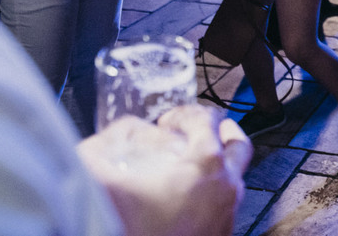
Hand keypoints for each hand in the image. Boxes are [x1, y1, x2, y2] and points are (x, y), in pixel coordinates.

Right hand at [78, 105, 251, 235]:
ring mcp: (227, 215)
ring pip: (235, 178)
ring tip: (187, 166)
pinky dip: (211, 193)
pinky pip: (225, 206)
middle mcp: (226, 188)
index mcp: (206, 164)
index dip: (184, 114)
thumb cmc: (123, 228)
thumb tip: (128, 129)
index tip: (166, 123)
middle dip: (220, 132)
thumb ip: (110, 140)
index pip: (207, 119)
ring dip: (216, 165)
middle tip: (198, 132)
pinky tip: (182, 199)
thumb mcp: (99, 173)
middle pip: (238, 145)